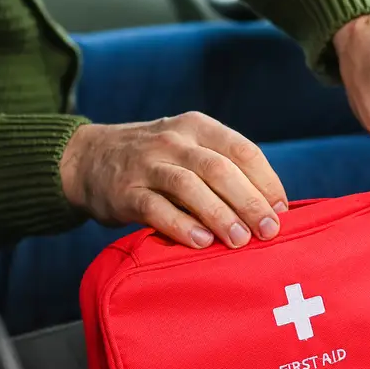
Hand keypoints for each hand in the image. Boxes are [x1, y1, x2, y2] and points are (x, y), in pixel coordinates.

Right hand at [59, 113, 287, 248]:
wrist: (87, 159)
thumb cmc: (156, 161)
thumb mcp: (188, 147)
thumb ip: (223, 167)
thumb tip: (272, 207)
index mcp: (198, 126)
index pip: (242, 150)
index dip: (266, 181)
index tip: (282, 210)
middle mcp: (174, 140)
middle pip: (220, 169)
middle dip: (249, 201)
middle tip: (269, 231)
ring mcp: (147, 164)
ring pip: (190, 187)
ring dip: (220, 215)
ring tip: (240, 241)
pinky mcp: (125, 192)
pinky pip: (156, 209)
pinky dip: (181, 226)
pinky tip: (202, 243)